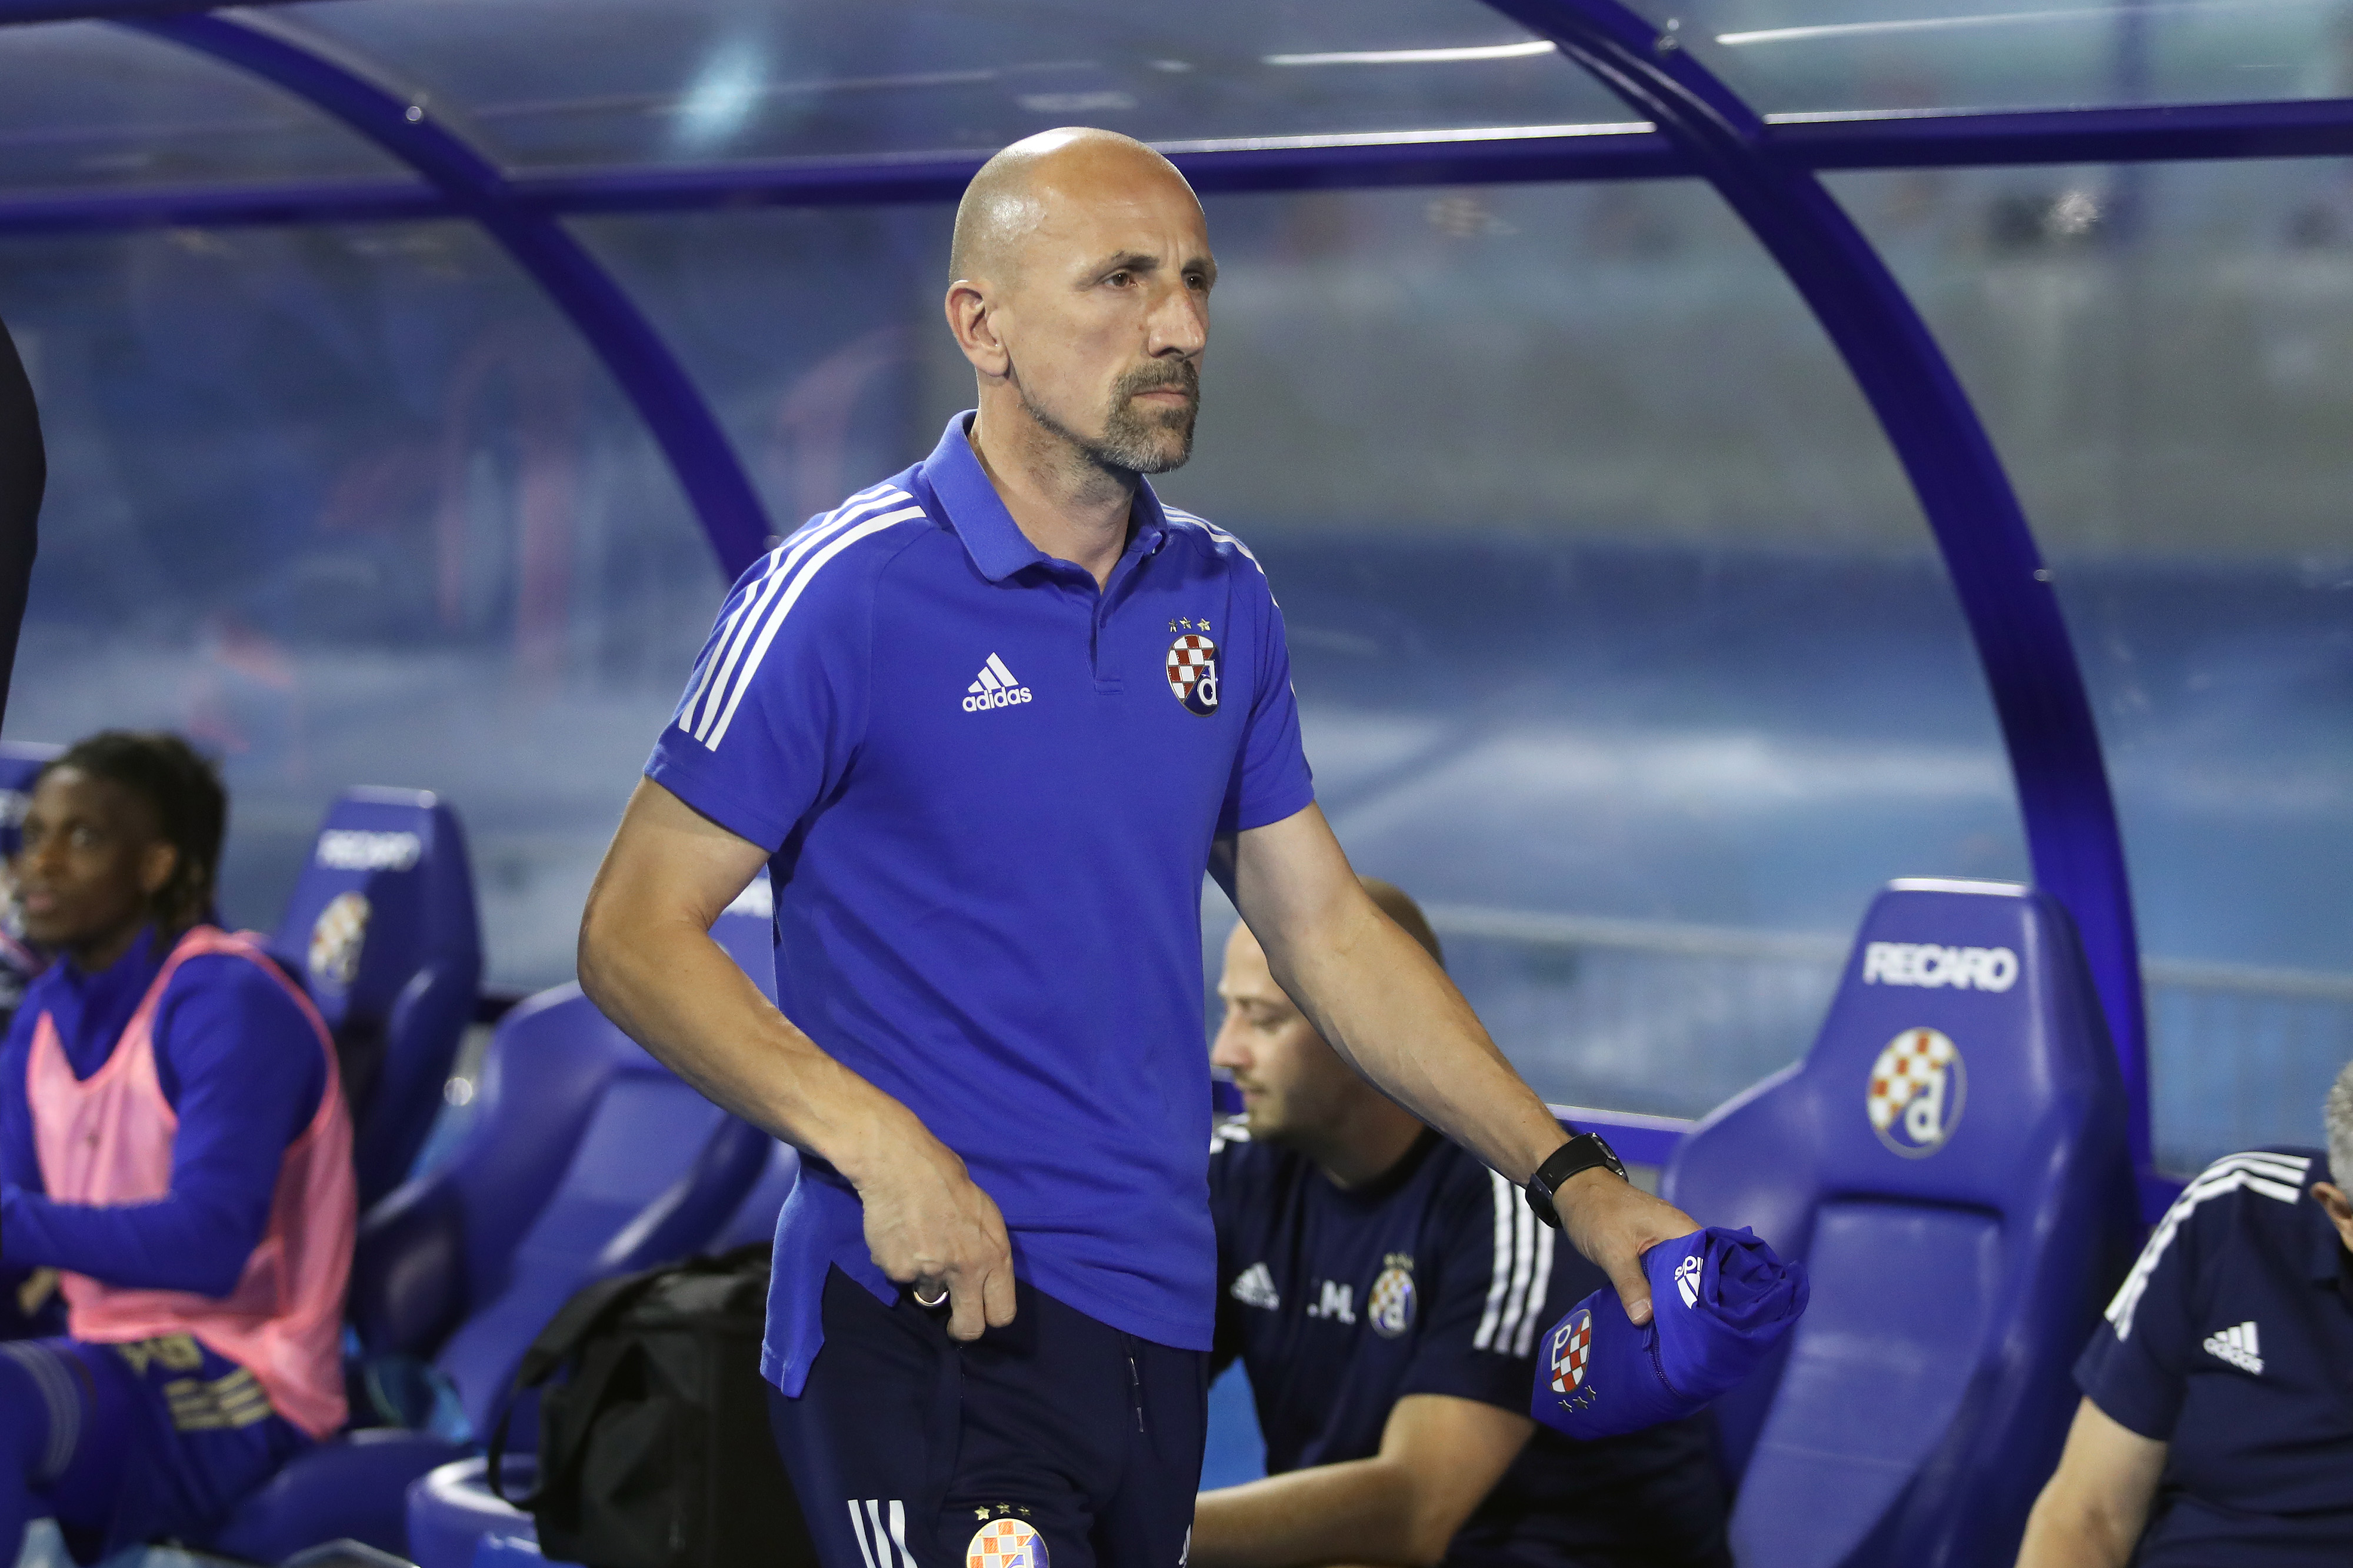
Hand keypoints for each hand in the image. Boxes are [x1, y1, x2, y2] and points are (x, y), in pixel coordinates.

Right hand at [851, 1122, 1016, 1341]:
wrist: (902, 1165)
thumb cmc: (948, 1180)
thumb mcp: (985, 1213)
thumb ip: (985, 1249)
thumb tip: (980, 1276)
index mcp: (995, 1255)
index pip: (1002, 1313)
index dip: (989, 1317)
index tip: (978, 1313)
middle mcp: (967, 1271)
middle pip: (969, 1327)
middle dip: (961, 1329)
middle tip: (952, 1322)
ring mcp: (930, 1274)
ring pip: (928, 1295)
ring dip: (925, 1278)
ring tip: (918, 1242)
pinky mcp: (898, 1271)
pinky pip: (900, 1275)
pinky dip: (898, 1261)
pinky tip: (898, 1233)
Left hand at [1555, 1169, 1699, 1326]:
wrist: (1576, 1190)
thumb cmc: (1596, 1211)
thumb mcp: (1612, 1249)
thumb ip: (1630, 1283)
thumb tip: (1645, 1319)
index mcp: (1680, 1229)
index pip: (1711, 1263)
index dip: (1711, 1291)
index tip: (1708, 1320)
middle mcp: (1681, 1236)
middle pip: (1698, 1273)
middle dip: (1693, 1301)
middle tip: (1693, 1332)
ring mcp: (1667, 1243)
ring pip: (1680, 1276)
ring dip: (1676, 1299)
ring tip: (1680, 1330)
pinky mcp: (1653, 1251)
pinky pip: (1665, 1274)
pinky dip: (1662, 1292)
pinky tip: (1661, 1315)